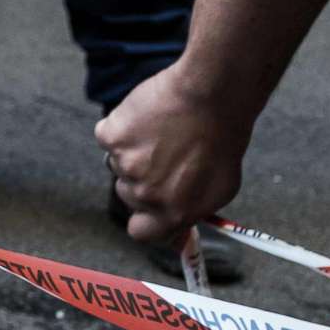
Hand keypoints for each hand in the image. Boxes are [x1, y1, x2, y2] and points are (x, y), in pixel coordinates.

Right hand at [96, 64, 251, 242]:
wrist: (210, 97)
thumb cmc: (221, 140)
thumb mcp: (221, 189)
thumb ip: (194, 211)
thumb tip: (178, 231)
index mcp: (172, 212)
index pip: (140, 232)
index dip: (144, 218)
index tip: (151, 207)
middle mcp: (145, 193)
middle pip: (128, 194)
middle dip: (142, 180)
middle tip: (164, 157)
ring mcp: (124, 164)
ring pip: (118, 164)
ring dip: (133, 151)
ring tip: (161, 133)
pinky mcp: (111, 136)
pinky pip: (108, 137)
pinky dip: (121, 128)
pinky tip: (146, 119)